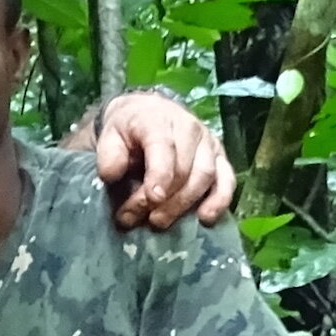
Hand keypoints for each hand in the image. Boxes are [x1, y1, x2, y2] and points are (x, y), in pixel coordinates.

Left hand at [93, 87, 237, 231]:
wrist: (147, 113)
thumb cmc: (128, 130)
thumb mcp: (109, 137)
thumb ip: (108, 155)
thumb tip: (111, 175)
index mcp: (159, 120)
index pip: (164, 148)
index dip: (160, 175)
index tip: (151, 199)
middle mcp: (189, 128)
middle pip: (184, 168)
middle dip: (164, 199)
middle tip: (143, 219)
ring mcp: (208, 142)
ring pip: (205, 176)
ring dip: (185, 204)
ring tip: (160, 221)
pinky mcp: (220, 157)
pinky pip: (227, 179)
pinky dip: (220, 200)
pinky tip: (206, 218)